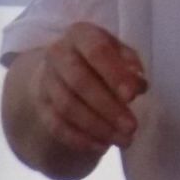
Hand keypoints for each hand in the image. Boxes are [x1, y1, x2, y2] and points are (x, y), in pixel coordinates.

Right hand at [28, 21, 147, 155]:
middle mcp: (58, 54)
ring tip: (123, 140)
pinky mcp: (41, 105)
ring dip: (97, 127)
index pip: (97, 51)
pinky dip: (80, 138)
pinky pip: (56, 125)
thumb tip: (138, 84)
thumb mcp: (119, 52)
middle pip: (79, 82)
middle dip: (107, 107)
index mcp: (81, 34)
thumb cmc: (101, 59)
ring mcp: (46, 80)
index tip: (133, 96)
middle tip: (132, 126)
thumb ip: (130, 64)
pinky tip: (102, 146)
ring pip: (67, 107)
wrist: (63, 67)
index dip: (114, 74)